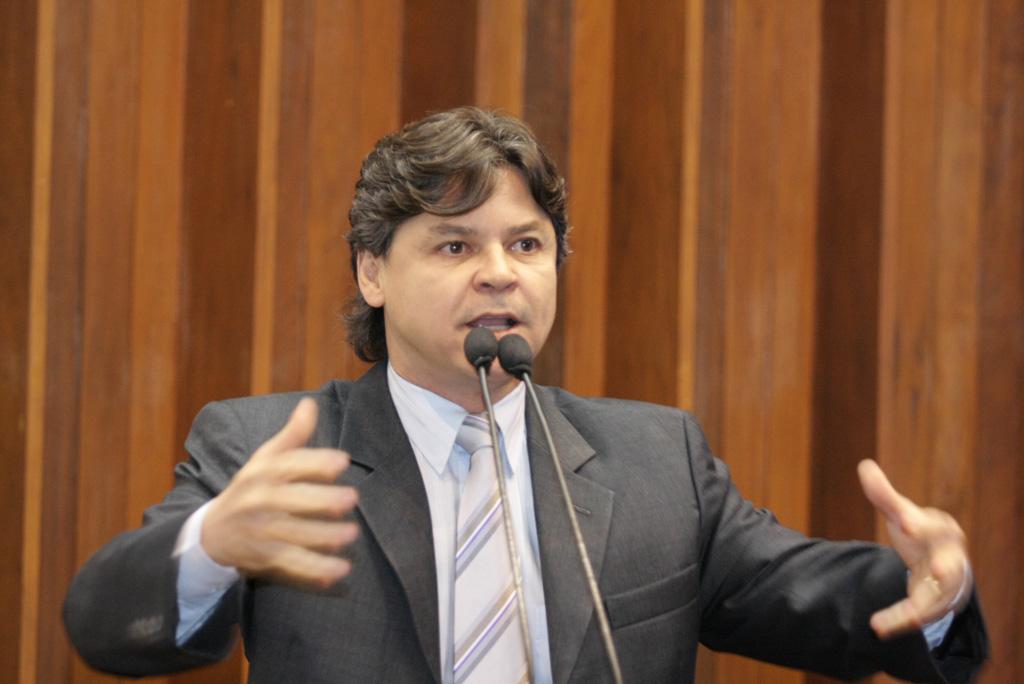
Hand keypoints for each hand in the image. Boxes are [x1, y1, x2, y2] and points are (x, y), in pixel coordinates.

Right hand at [202, 398, 358, 588]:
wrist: (210, 533)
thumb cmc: (249, 490)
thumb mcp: (265, 459)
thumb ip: (292, 435)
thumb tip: (310, 403)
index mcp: (263, 472)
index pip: (290, 465)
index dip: (316, 463)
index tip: (342, 461)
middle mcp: (260, 500)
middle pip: (292, 500)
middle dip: (321, 500)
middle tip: (351, 499)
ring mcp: (262, 531)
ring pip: (294, 534)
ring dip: (322, 537)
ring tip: (350, 535)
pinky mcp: (265, 557)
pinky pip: (292, 565)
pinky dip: (315, 571)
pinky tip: (339, 571)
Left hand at [857, 459, 971, 638]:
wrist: (942, 566)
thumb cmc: (921, 534)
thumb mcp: (903, 513)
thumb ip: (884, 495)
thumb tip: (864, 465)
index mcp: (941, 531)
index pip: (933, 525)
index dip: (919, 523)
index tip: (906, 522)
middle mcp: (948, 559)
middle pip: (951, 564)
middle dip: (947, 567)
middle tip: (940, 572)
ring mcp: (943, 586)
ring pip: (935, 598)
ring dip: (919, 609)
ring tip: (900, 620)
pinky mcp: (932, 606)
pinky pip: (918, 615)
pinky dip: (899, 622)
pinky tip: (879, 627)